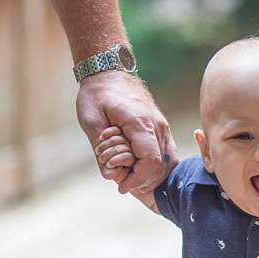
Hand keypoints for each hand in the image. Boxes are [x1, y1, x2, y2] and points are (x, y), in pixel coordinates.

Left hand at [76, 70, 176, 193]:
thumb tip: (111, 176)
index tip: (121, 186)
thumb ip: (100, 151)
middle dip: (141, 179)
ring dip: (148, 173)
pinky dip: (153, 164)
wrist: (109, 71)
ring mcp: (162, 127)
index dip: (137, 178)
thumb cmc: (97, 95)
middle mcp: (158, 126)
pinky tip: (135, 165)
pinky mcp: (161, 127)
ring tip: (127, 175)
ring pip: (167, 161)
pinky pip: (165, 153)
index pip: (150, 161)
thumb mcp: (91, 122)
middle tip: (121, 182)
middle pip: (161, 165)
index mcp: (141, 124)